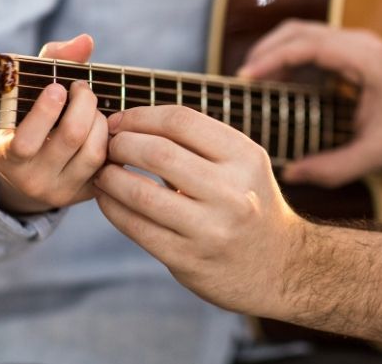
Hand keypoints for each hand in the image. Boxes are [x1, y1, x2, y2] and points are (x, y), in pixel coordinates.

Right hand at [0, 34, 108, 213]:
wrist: (26, 174)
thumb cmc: (29, 120)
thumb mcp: (27, 93)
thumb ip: (52, 61)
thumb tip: (86, 41)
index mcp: (10, 156)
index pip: (26, 140)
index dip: (47, 110)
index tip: (59, 87)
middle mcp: (34, 179)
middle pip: (72, 137)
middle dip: (85, 104)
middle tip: (83, 89)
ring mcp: (62, 191)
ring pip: (95, 152)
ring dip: (101, 121)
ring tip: (93, 109)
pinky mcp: (86, 195)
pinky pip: (110, 165)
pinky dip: (113, 139)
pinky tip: (105, 126)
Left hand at [94, 105, 306, 318]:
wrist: (277, 265)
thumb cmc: (248, 203)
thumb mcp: (243, 165)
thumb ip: (199, 143)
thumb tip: (132, 121)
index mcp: (245, 157)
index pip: (181, 120)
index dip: (140, 116)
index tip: (120, 121)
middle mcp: (232, 192)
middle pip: (158, 152)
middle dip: (121, 143)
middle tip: (108, 145)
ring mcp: (211, 229)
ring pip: (141, 193)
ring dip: (110, 177)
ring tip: (103, 171)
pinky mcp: (189, 260)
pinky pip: (137, 228)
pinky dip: (113, 208)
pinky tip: (108, 198)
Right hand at [237, 20, 381, 186]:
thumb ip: (337, 166)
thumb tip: (294, 175)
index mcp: (366, 59)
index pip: (308, 45)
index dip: (272, 59)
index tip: (246, 78)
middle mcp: (360, 43)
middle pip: (300, 31)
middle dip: (266, 51)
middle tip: (241, 82)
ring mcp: (359, 45)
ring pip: (306, 33)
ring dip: (278, 51)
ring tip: (254, 81)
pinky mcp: (359, 54)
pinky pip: (317, 46)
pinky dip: (293, 57)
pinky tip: (282, 83)